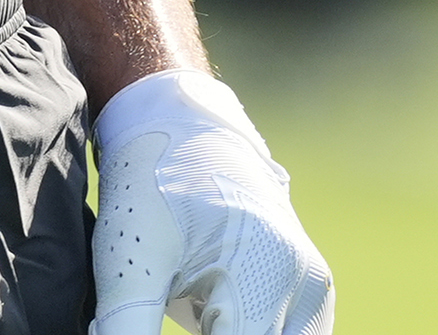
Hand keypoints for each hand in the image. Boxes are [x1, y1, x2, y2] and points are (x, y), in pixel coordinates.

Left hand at [89, 71, 333, 334]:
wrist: (183, 124)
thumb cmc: (150, 186)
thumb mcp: (128, 264)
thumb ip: (125, 331)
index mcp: (261, 274)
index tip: (158, 329)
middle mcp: (302, 284)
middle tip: (174, 312)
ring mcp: (312, 286)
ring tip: (191, 314)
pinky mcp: (308, 288)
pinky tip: (213, 323)